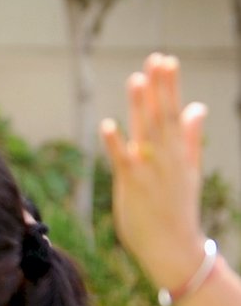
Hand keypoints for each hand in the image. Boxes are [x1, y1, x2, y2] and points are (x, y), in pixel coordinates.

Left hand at [100, 53, 208, 291]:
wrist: (173, 247)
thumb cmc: (177, 208)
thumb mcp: (189, 169)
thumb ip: (191, 137)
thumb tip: (197, 106)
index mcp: (179, 152)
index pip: (175, 112)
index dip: (170, 86)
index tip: (166, 60)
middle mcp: (167, 158)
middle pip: (163, 116)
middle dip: (160, 87)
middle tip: (156, 59)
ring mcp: (150, 171)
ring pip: (146, 133)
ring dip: (141, 107)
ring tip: (136, 78)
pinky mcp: (133, 185)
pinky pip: (123, 160)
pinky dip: (116, 143)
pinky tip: (107, 124)